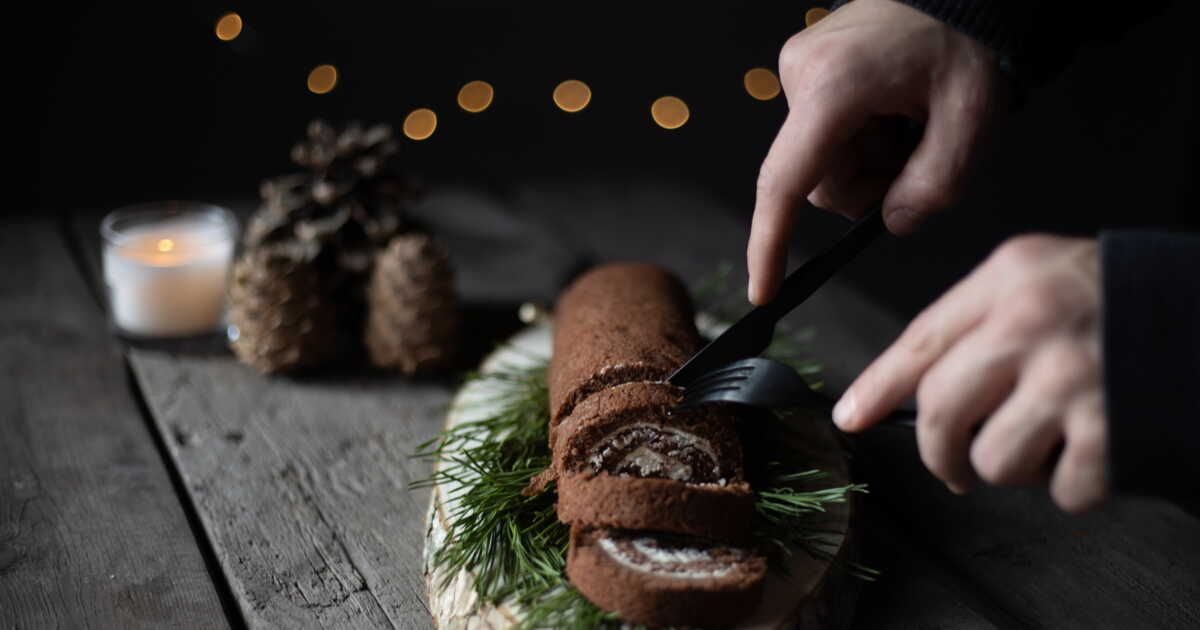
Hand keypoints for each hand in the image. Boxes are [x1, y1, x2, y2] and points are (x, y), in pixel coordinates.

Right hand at [748, 0, 1006, 303]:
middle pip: (818, 179)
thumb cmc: (968, 41)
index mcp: (835, 87)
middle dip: (868, 185)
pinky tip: (892, 111)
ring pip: (822, 161)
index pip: (786, 181)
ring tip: (909, 125)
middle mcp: (802, 75)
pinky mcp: (806, 68)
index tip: (762, 290)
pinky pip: (824, 133)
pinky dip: (861, 139)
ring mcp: (799, 69)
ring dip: (868, 162)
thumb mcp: (972, 122)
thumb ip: (933, 188)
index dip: (770, 242)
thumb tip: (893, 223)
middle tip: (918, 156)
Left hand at [833, 235, 1108, 512]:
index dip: (878, 386)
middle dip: (941, 452)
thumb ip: (981, 322)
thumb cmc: (1128, 300)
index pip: (921, 339)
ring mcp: (1073, 376)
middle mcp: (1034, 321)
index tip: (849, 416)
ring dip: (1018, 466)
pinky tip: (1098, 447)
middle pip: (941, 408)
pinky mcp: (1113, 428)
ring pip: (993, 459)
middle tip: (956, 465)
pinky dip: (1075, 483)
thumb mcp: (1048, 278)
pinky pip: (1058, 489)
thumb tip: (906, 389)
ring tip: (1054, 438)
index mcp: (1012, 276)